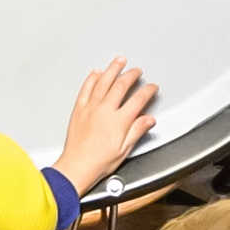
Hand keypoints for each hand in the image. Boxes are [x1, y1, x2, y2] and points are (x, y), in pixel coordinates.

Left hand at [55, 58, 159, 191]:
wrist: (76, 167)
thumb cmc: (99, 162)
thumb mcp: (124, 149)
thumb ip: (137, 131)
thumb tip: (148, 119)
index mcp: (119, 121)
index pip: (138, 100)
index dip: (148, 91)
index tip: (152, 87)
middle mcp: (105, 111)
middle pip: (121, 85)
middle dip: (131, 75)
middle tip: (137, 71)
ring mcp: (90, 108)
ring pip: (103, 82)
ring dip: (113, 69)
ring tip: (119, 61)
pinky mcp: (79, 109)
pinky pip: (86, 88)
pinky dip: (92, 78)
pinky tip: (96, 72)